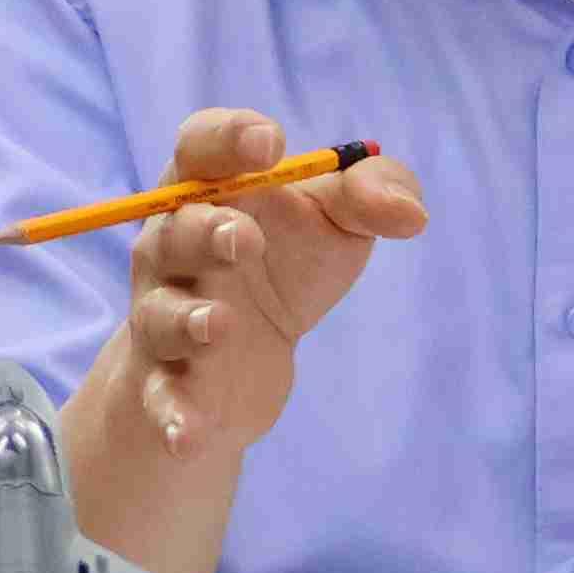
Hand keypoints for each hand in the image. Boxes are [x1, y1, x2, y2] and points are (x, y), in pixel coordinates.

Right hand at [75, 108, 429, 463]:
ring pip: (161, 314)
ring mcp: (166, 317)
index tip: (271, 145)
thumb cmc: (288, 264)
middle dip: (205, 230)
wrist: (248, 358)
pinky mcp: (173, 383)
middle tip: (244, 237)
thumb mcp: (339, 221)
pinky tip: (184, 435)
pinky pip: (162, 397)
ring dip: (187, 319)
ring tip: (220, 324)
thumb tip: (412, 216)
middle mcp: (174, 248)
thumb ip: (374, 195)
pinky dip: (171, 416)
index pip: (200, 145)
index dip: (227, 137)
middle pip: (172, 230)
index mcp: (211, 190)